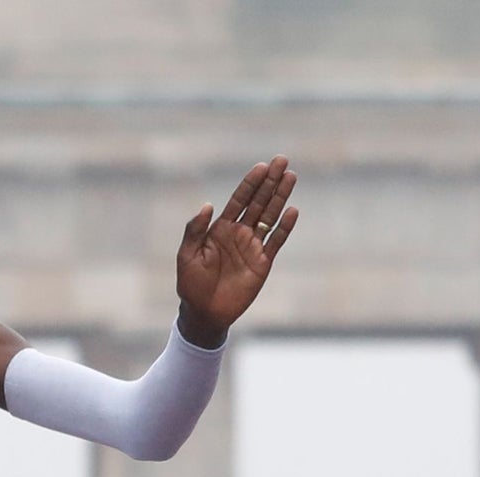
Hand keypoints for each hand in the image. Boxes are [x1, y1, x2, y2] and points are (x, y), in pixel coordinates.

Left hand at [175, 156, 298, 347]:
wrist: (204, 312)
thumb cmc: (191, 284)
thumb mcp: (187, 255)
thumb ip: (195, 230)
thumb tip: (208, 205)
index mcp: (220, 228)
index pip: (239, 200)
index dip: (250, 183)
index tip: (261, 166)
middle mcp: (239, 233)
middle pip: (258, 202)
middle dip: (270, 182)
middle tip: (282, 160)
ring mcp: (252, 247)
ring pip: (270, 216)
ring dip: (280, 197)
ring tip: (291, 176)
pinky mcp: (263, 263)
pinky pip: (276, 241)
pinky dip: (285, 227)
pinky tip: (292, 211)